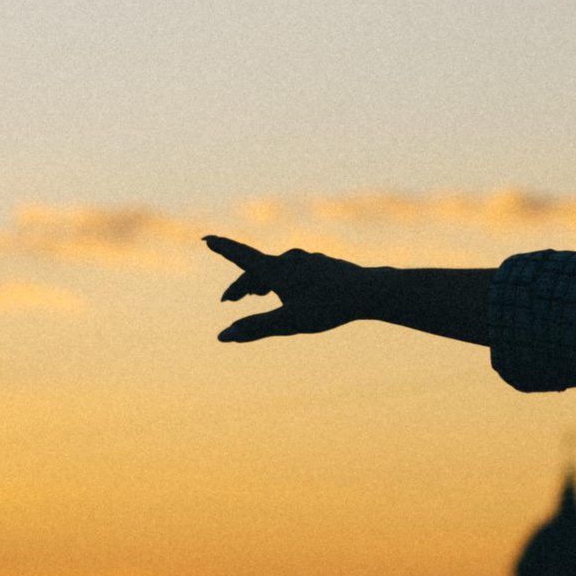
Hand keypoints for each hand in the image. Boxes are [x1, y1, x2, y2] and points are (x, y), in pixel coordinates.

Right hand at [207, 236, 370, 341]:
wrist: (369, 291)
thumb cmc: (328, 306)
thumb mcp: (289, 322)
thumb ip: (255, 328)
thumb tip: (223, 336)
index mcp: (277, 269)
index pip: (242, 256)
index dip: (224, 248)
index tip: (207, 238)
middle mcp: (290, 260)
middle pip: (258, 270)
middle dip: (241, 285)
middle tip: (227, 300)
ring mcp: (307, 262)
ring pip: (277, 269)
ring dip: (261, 281)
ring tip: (255, 292)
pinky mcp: (322, 267)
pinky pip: (295, 271)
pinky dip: (282, 280)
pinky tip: (291, 288)